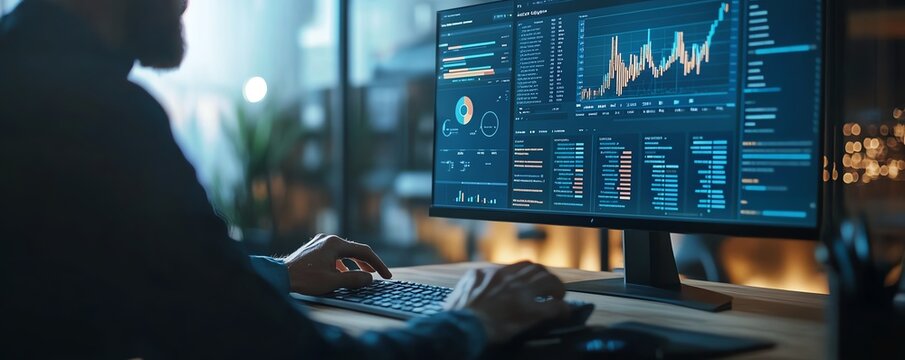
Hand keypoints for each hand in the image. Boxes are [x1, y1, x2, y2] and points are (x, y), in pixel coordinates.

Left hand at [282, 234, 391, 294]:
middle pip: (355, 250)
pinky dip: (343, 263)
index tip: (386, 275)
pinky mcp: (314, 249)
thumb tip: (369, 279)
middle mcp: (328, 239)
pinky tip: (343, 273)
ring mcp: (320, 242)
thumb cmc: (304, 279)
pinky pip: (334, 254)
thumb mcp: (333, 281)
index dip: (378, 264)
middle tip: (379, 274)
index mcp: (335, 244)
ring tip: (363, 275)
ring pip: (344, 252)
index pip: (364, 251)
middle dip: (368, 263)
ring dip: (355, 264)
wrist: (279, 276)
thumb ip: (354, 279)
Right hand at [444, 261, 569, 343]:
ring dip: (557, 289)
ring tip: (558, 296)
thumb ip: (470, 284)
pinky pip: (555, 307)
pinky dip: (562, 311)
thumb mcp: (461, 291)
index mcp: (492, 273)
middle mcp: (510, 279)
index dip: (530, 273)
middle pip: (537, 269)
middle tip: (549, 286)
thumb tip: (468, 285)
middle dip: (545, 277)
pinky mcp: (530, 312)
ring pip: (550, 282)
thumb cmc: (458, 313)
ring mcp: (521, 294)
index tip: (532, 279)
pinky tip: (563, 314)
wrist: (463, 326)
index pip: (519, 266)